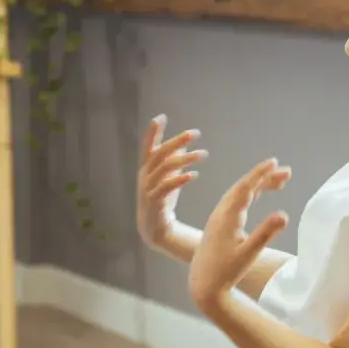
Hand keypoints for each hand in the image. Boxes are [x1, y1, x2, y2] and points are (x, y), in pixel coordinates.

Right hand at [137, 115, 206, 251]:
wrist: (154, 229)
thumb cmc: (162, 200)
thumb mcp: (167, 178)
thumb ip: (173, 162)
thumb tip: (183, 145)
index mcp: (146, 168)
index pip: (147, 146)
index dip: (152, 132)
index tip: (161, 117)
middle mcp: (145, 176)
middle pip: (159, 154)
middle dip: (176, 141)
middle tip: (195, 133)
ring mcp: (148, 189)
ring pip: (165, 168)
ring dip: (185, 159)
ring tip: (203, 154)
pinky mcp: (154, 202)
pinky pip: (167, 187)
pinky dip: (180, 179)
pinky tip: (194, 175)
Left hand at [190, 158, 291, 314]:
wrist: (202, 284)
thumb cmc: (225, 272)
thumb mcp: (248, 254)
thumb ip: (265, 234)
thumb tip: (284, 214)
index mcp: (227, 218)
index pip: (245, 188)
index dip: (260, 174)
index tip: (274, 163)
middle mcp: (221, 214)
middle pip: (244, 187)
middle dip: (264, 177)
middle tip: (287, 171)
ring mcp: (218, 218)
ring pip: (240, 194)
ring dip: (258, 185)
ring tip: (280, 181)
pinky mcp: (219, 224)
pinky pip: (236, 202)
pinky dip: (250, 194)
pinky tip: (258, 195)